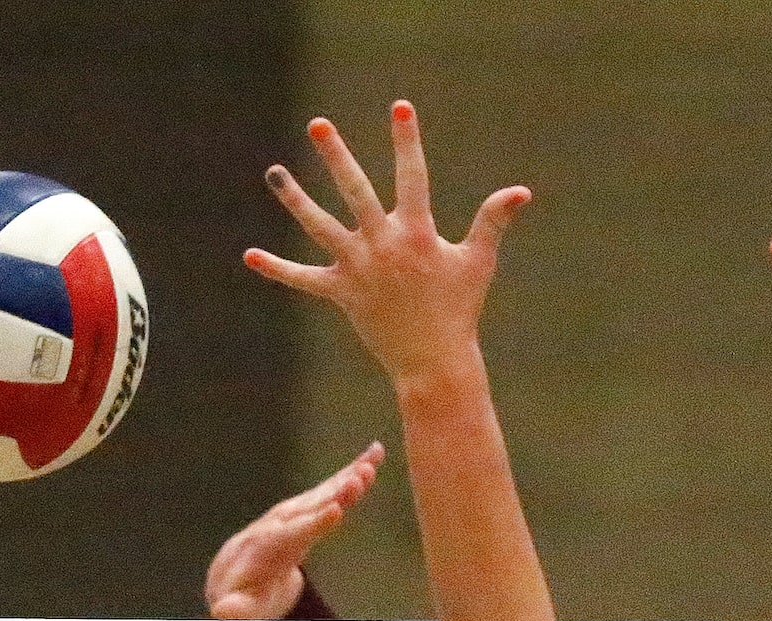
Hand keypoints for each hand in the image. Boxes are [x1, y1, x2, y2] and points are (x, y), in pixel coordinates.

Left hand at [205, 443, 384, 619]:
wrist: (233, 573)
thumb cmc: (242, 596)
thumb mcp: (237, 609)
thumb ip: (234, 610)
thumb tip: (223, 611)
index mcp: (267, 547)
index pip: (293, 534)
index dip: (315, 523)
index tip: (336, 510)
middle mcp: (280, 523)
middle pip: (312, 506)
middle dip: (337, 493)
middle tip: (360, 478)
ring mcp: (293, 513)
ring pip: (323, 492)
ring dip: (348, 476)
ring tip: (373, 463)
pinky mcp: (306, 509)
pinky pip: (331, 488)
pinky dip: (352, 471)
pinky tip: (374, 456)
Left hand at [245, 102, 530, 387]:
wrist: (433, 363)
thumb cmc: (459, 311)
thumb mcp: (477, 263)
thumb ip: (492, 221)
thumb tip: (521, 192)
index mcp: (416, 234)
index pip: (411, 177)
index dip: (407, 141)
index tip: (400, 107)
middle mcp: (383, 246)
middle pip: (355, 192)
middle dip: (336, 156)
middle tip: (318, 124)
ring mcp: (359, 269)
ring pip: (320, 228)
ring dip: (295, 200)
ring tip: (273, 172)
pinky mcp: (342, 294)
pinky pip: (304, 280)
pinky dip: (278, 269)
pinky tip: (250, 255)